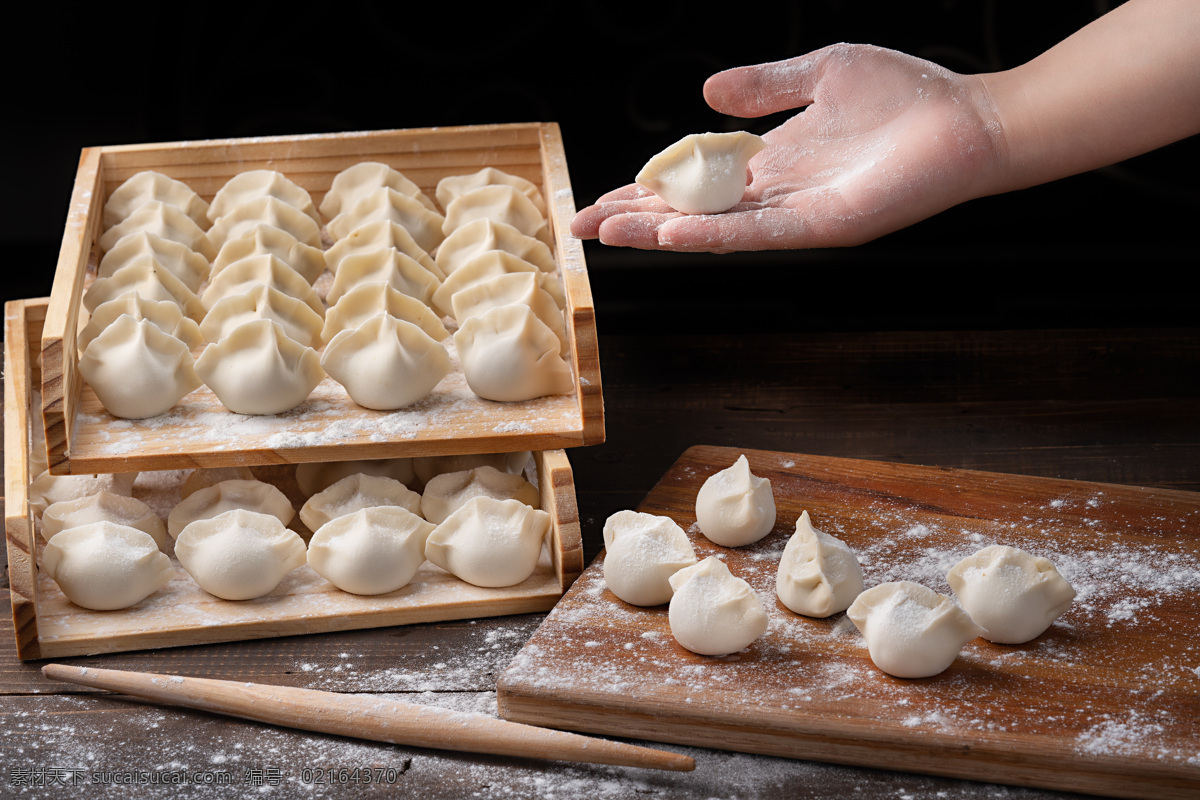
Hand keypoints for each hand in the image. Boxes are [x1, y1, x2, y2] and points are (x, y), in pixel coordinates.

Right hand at [571, 44, 1004, 252]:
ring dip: (658, 232)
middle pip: (691, 211)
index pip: (694, 180)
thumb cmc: (907, 95)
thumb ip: (764, 86)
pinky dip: (710, 236)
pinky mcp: (823, 227)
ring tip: (609, 231)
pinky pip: (757, 234)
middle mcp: (776, 194)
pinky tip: (670, 234)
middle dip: (635, 217)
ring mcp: (797, 215)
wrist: (970, 121)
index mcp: (771, 160)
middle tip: (581, 224)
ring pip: (713, 229)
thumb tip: (706, 94)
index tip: (598, 193)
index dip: (645, 187)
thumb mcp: (820, 73)